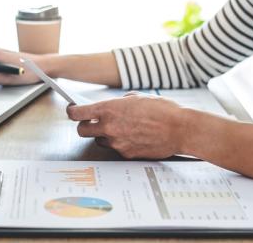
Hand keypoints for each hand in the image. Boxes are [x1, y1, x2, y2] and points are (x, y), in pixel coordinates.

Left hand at [66, 92, 189, 158]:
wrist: (180, 129)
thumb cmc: (162, 110)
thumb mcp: (136, 97)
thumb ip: (119, 103)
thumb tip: (112, 106)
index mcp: (109, 109)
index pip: (77, 114)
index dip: (72, 112)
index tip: (73, 111)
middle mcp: (109, 127)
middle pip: (81, 131)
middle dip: (84, 126)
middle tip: (91, 123)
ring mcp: (117, 143)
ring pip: (99, 141)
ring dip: (104, 136)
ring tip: (120, 129)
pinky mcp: (126, 154)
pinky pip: (115, 148)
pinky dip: (120, 143)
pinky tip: (133, 137)